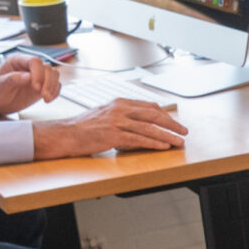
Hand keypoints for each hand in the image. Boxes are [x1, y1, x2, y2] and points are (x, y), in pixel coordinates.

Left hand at [0, 54, 58, 114]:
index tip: (35, 87)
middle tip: (42, 95)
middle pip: (47, 68)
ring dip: (52, 87)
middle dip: (47, 82)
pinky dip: (55, 92)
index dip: (38, 73)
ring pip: (53, 75)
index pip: (34, 61)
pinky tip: (48, 99)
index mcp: (17, 61)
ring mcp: (37, 76)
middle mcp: (28, 66)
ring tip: (46, 98)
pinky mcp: (42, 86)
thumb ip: (12, 79)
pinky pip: (55, 85)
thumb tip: (28, 76)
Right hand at [30, 97, 189, 159]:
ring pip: (149, 128)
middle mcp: (119, 109)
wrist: (65, 134)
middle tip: (184, 131)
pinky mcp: (113, 135)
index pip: (148, 106)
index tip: (174, 122)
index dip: (164, 114)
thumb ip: (121, 115)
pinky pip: (139, 139)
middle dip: (172, 124)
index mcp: (118, 102)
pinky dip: (154, 143)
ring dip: (167, 136)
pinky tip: (163, 146)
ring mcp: (116, 122)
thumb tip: (139, 122)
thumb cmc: (83, 127)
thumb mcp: (104, 114)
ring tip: (179, 142)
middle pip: (153, 115)